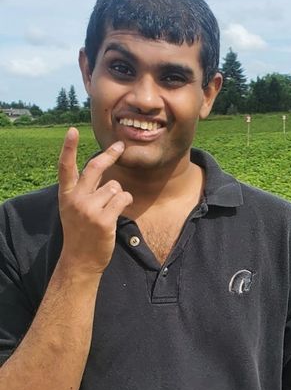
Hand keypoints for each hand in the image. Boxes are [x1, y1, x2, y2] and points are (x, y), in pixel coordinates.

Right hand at [57, 129, 130, 274]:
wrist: (80, 259)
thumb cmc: (81, 231)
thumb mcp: (73, 208)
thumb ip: (84, 189)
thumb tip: (100, 166)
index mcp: (66, 194)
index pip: (65, 167)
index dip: (69, 148)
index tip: (73, 130)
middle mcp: (75, 199)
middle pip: (95, 168)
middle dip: (110, 155)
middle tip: (120, 145)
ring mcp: (89, 209)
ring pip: (115, 186)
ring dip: (118, 195)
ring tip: (109, 210)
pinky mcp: (104, 219)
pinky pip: (123, 198)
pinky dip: (125, 203)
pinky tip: (117, 214)